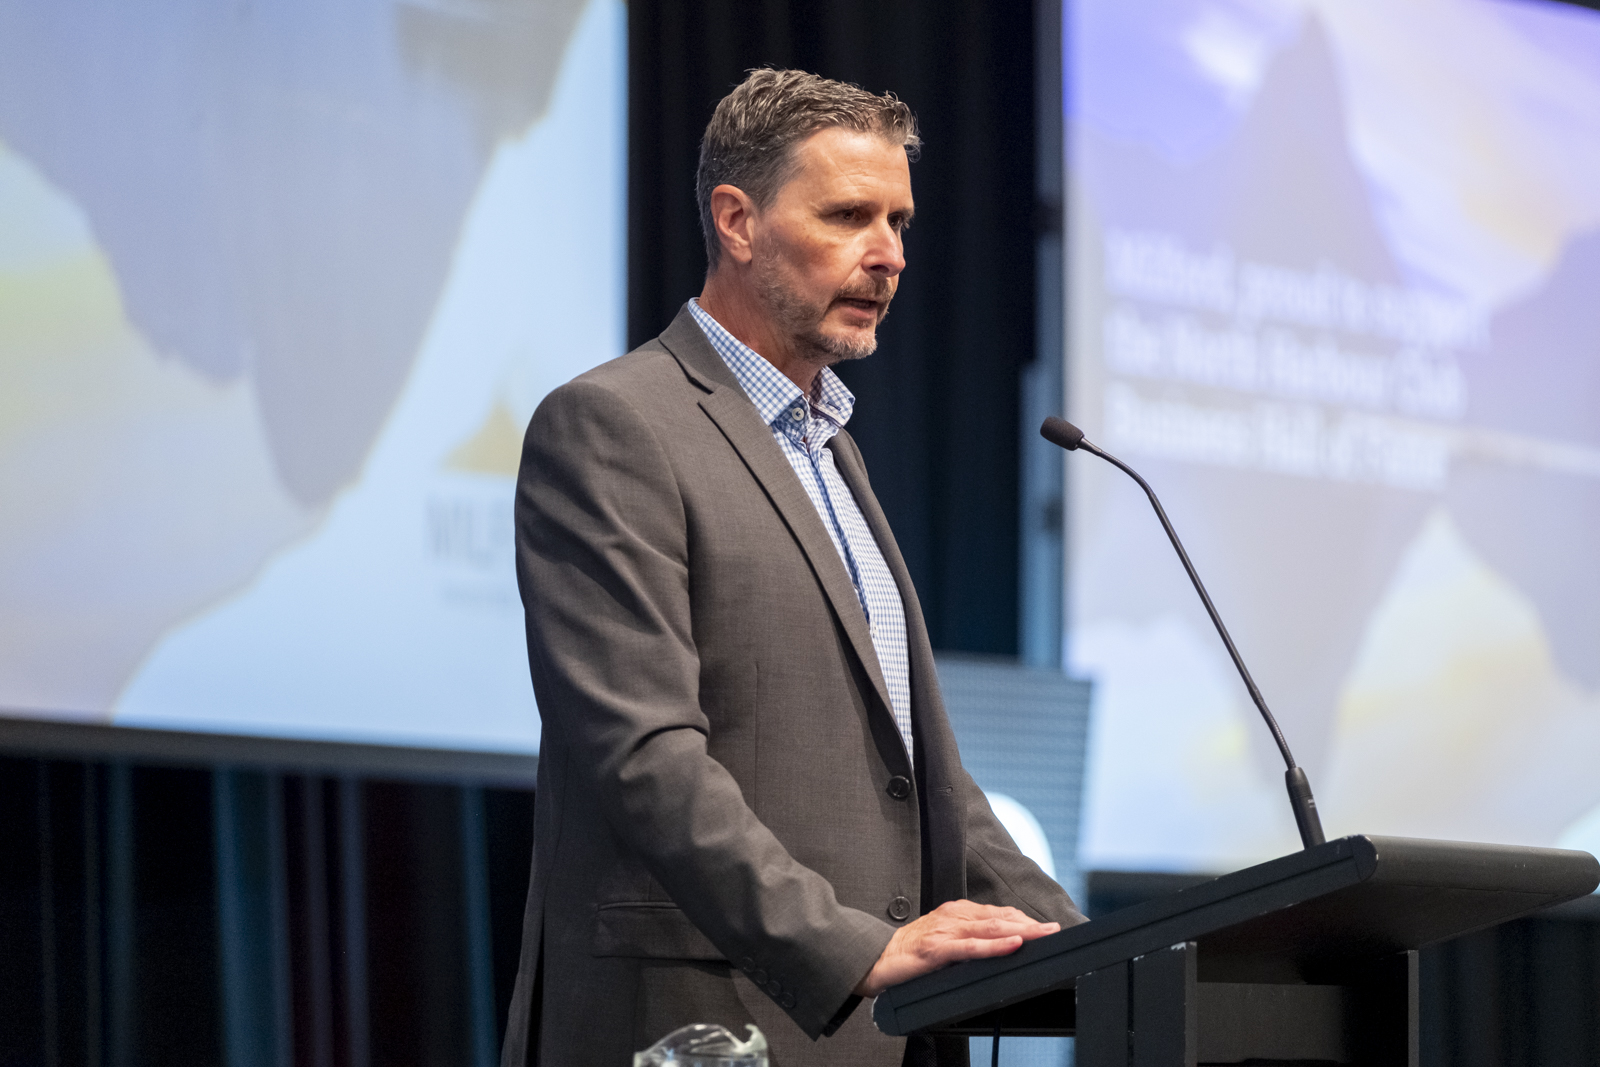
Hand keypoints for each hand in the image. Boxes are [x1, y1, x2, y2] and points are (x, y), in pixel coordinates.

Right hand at [853, 899, 1060, 996]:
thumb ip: (970, 939)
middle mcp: (953, 916)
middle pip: (1000, 918)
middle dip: (1031, 924)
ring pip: (990, 929)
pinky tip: (1013, 945)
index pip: (999, 914)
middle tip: (1056, 929)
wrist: (875, 959)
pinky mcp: (936, 949)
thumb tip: (1002, 945)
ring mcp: (945, 931)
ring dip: (1021, 931)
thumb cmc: (910, 953)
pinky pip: (971, 947)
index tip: (1048, 928)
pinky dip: (995, 946)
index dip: (1025, 920)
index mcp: (957, 913)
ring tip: (1044, 934)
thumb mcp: (945, 941)